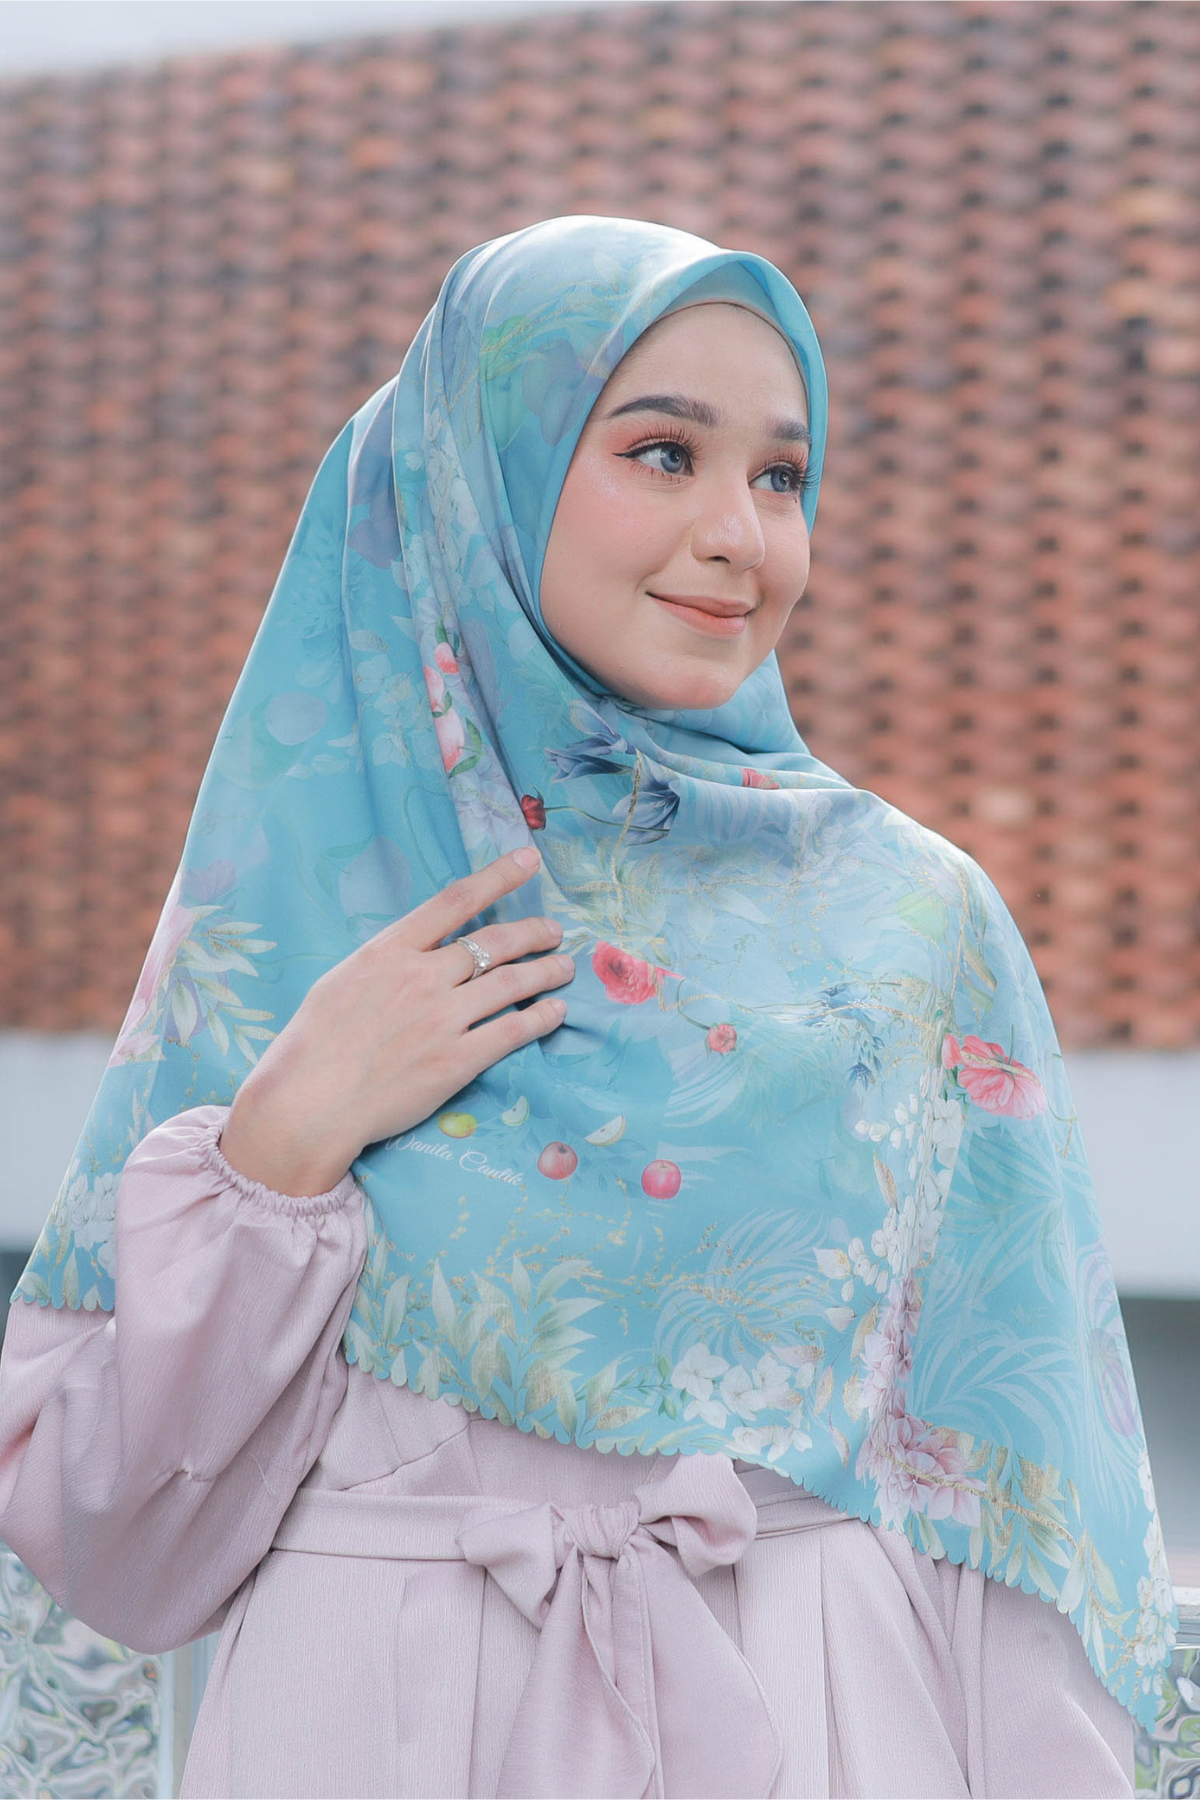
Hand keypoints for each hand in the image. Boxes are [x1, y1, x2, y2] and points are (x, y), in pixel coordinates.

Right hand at [218, 847, 572, 1195]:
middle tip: (554, 931)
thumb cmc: (314, 1042)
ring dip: (546, 971)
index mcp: (390, 950)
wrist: (308, 1102)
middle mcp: (422, 977)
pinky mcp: (457, 1061)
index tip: (529, 860)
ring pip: (512, 983)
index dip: (498, 875)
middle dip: (533, 932)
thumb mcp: (344, 978)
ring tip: (564, 967)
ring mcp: (443, 1019)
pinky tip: (556, 1012)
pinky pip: (512, 1032)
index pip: (456, 900)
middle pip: (494, 942)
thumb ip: (388, 959)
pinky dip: (541, 1018)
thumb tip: (421, 947)